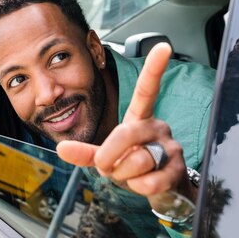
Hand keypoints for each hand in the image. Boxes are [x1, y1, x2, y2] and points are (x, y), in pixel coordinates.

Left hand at [57, 43, 195, 200]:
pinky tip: (145, 184)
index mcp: (140, 118)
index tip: (163, 47)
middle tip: (107, 166)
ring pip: (137, 161)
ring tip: (132, 175)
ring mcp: (170, 147)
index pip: (147, 90)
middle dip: (109, 156)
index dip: (154, 68)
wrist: (163, 190)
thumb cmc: (134, 167)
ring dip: (124, 176)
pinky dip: (138, 188)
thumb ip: (85, 152)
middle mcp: (158, 127)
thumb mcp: (108, 157)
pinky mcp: (177, 169)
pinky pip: (149, 182)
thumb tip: (60, 148)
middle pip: (126, 134)